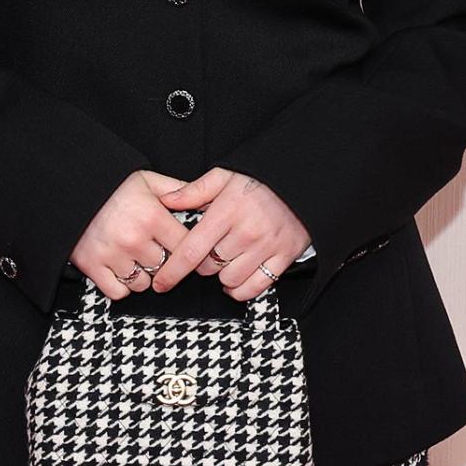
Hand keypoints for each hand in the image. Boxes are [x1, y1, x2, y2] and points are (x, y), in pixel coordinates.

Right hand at [69, 169, 196, 299]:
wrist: (70, 190)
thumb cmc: (112, 186)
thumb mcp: (148, 180)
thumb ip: (179, 190)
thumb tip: (209, 200)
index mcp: (152, 216)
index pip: (186, 247)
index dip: (188, 249)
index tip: (184, 248)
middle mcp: (134, 239)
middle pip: (166, 268)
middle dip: (164, 262)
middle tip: (156, 250)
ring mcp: (112, 255)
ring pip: (144, 284)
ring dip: (143, 276)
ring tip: (136, 258)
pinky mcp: (92, 266)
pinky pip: (119, 292)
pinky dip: (122, 286)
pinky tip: (122, 269)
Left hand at [150, 166, 312, 300]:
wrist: (304, 183)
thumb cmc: (260, 180)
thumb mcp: (225, 176)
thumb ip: (194, 190)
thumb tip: (167, 200)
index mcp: (227, 212)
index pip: (191, 250)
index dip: (172, 271)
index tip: (160, 282)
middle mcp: (246, 232)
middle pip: (208, 268)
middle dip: (202, 263)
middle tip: (210, 248)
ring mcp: (266, 248)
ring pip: (229, 280)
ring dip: (222, 275)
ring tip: (227, 259)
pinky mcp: (284, 259)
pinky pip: (254, 288)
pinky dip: (241, 289)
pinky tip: (238, 277)